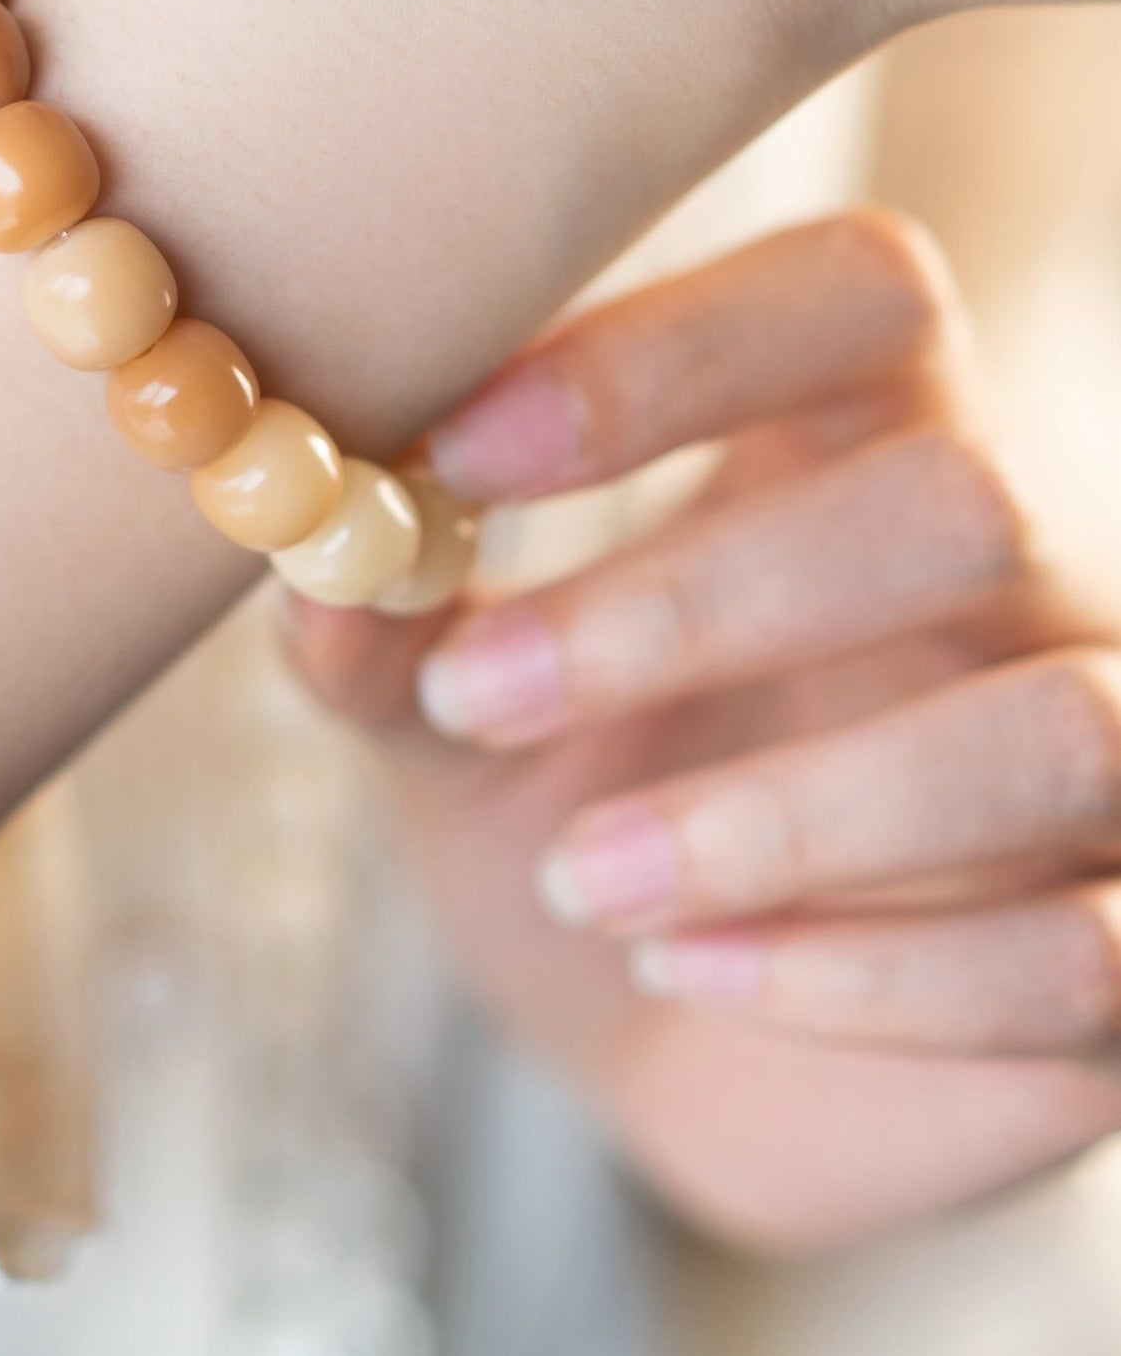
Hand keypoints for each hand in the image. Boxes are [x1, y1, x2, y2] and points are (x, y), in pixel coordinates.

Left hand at [285, 212, 1120, 1250]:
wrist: (685, 1060)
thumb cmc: (583, 822)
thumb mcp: (459, 730)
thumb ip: (393, 643)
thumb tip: (313, 573)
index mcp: (860, 444)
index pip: (857, 295)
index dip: (672, 349)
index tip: (455, 447)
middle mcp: (1019, 571)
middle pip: (957, 495)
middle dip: (693, 600)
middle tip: (475, 696)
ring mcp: (1102, 755)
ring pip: (1049, 729)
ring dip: (790, 812)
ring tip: (587, 879)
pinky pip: (1076, 955)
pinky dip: (865, 977)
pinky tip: (688, 977)